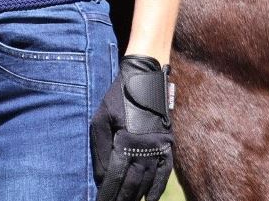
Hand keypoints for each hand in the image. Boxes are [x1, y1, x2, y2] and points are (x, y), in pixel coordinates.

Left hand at [90, 54, 173, 200]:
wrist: (145, 79)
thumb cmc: (118, 98)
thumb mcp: (101, 119)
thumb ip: (101, 150)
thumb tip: (103, 178)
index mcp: (126, 140)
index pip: (115, 176)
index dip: (107, 194)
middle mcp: (144, 147)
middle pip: (131, 184)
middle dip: (120, 200)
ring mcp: (159, 148)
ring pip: (147, 182)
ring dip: (135, 198)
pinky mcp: (167, 146)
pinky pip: (164, 174)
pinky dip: (156, 190)